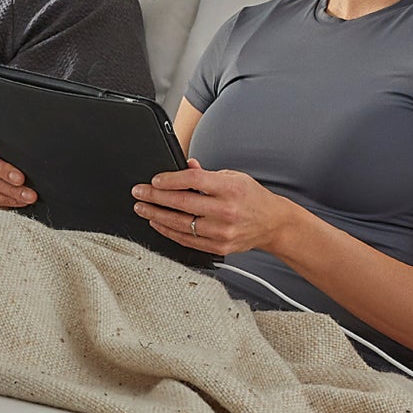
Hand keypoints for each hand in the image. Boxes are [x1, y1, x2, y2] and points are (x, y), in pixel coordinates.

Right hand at [0, 122, 37, 209]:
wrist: (8, 184)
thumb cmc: (18, 161)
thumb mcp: (19, 150)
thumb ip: (20, 144)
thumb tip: (39, 143)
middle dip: (3, 170)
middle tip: (21, 179)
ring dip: (11, 190)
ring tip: (29, 195)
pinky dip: (6, 200)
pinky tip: (21, 201)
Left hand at [131, 159, 289, 254]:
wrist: (273, 224)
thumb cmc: (252, 198)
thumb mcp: (234, 176)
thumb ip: (206, 173)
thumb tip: (183, 165)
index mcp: (231, 189)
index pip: (193, 180)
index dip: (170, 179)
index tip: (154, 180)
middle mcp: (226, 211)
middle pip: (182, 202)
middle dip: (155, 197)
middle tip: (139, 192)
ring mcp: (221, 231)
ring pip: (180, 223)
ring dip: (156, 215)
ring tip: (142, 208)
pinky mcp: (217, 247)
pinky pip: (186, 239)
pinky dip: (168, 231)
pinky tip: (157, 222)